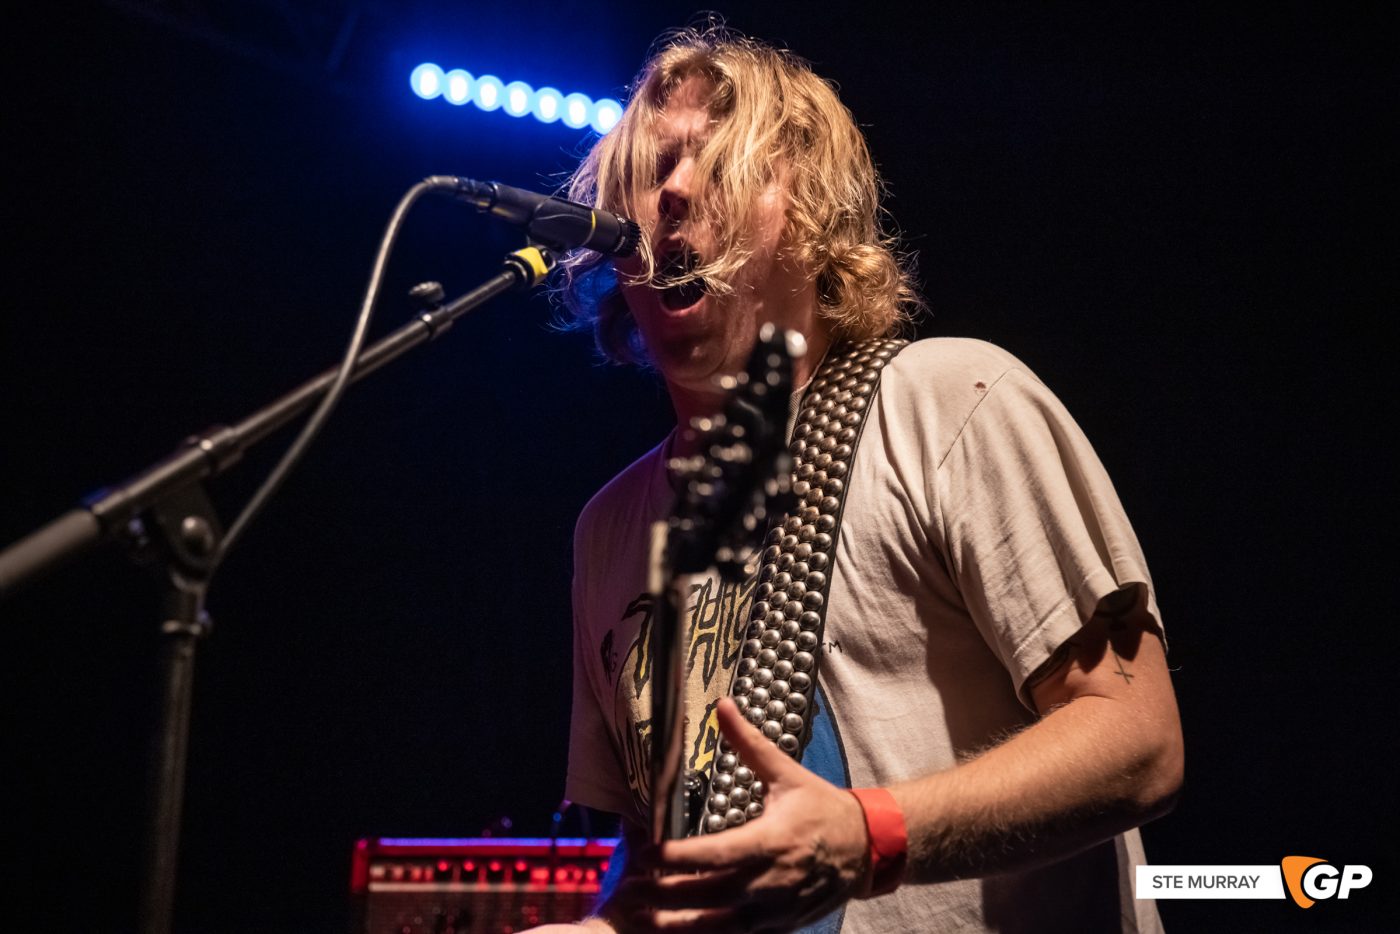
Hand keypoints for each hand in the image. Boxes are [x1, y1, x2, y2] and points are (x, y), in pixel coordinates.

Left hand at [611, 698, 869, 931]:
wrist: (867, 849)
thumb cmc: (823, 810)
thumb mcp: (787, 774)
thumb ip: (749, 743)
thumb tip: (722, 706)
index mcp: (771, 841)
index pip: (714, 854)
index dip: (675, 858)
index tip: (643, 853)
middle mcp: (770, 881)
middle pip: (708, 896)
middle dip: (664, 894)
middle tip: (627, 888)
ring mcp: (774, 911)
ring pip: (718, 926)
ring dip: (677, 925)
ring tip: (642, 918)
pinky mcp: (778, 927)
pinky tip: (677, 932)